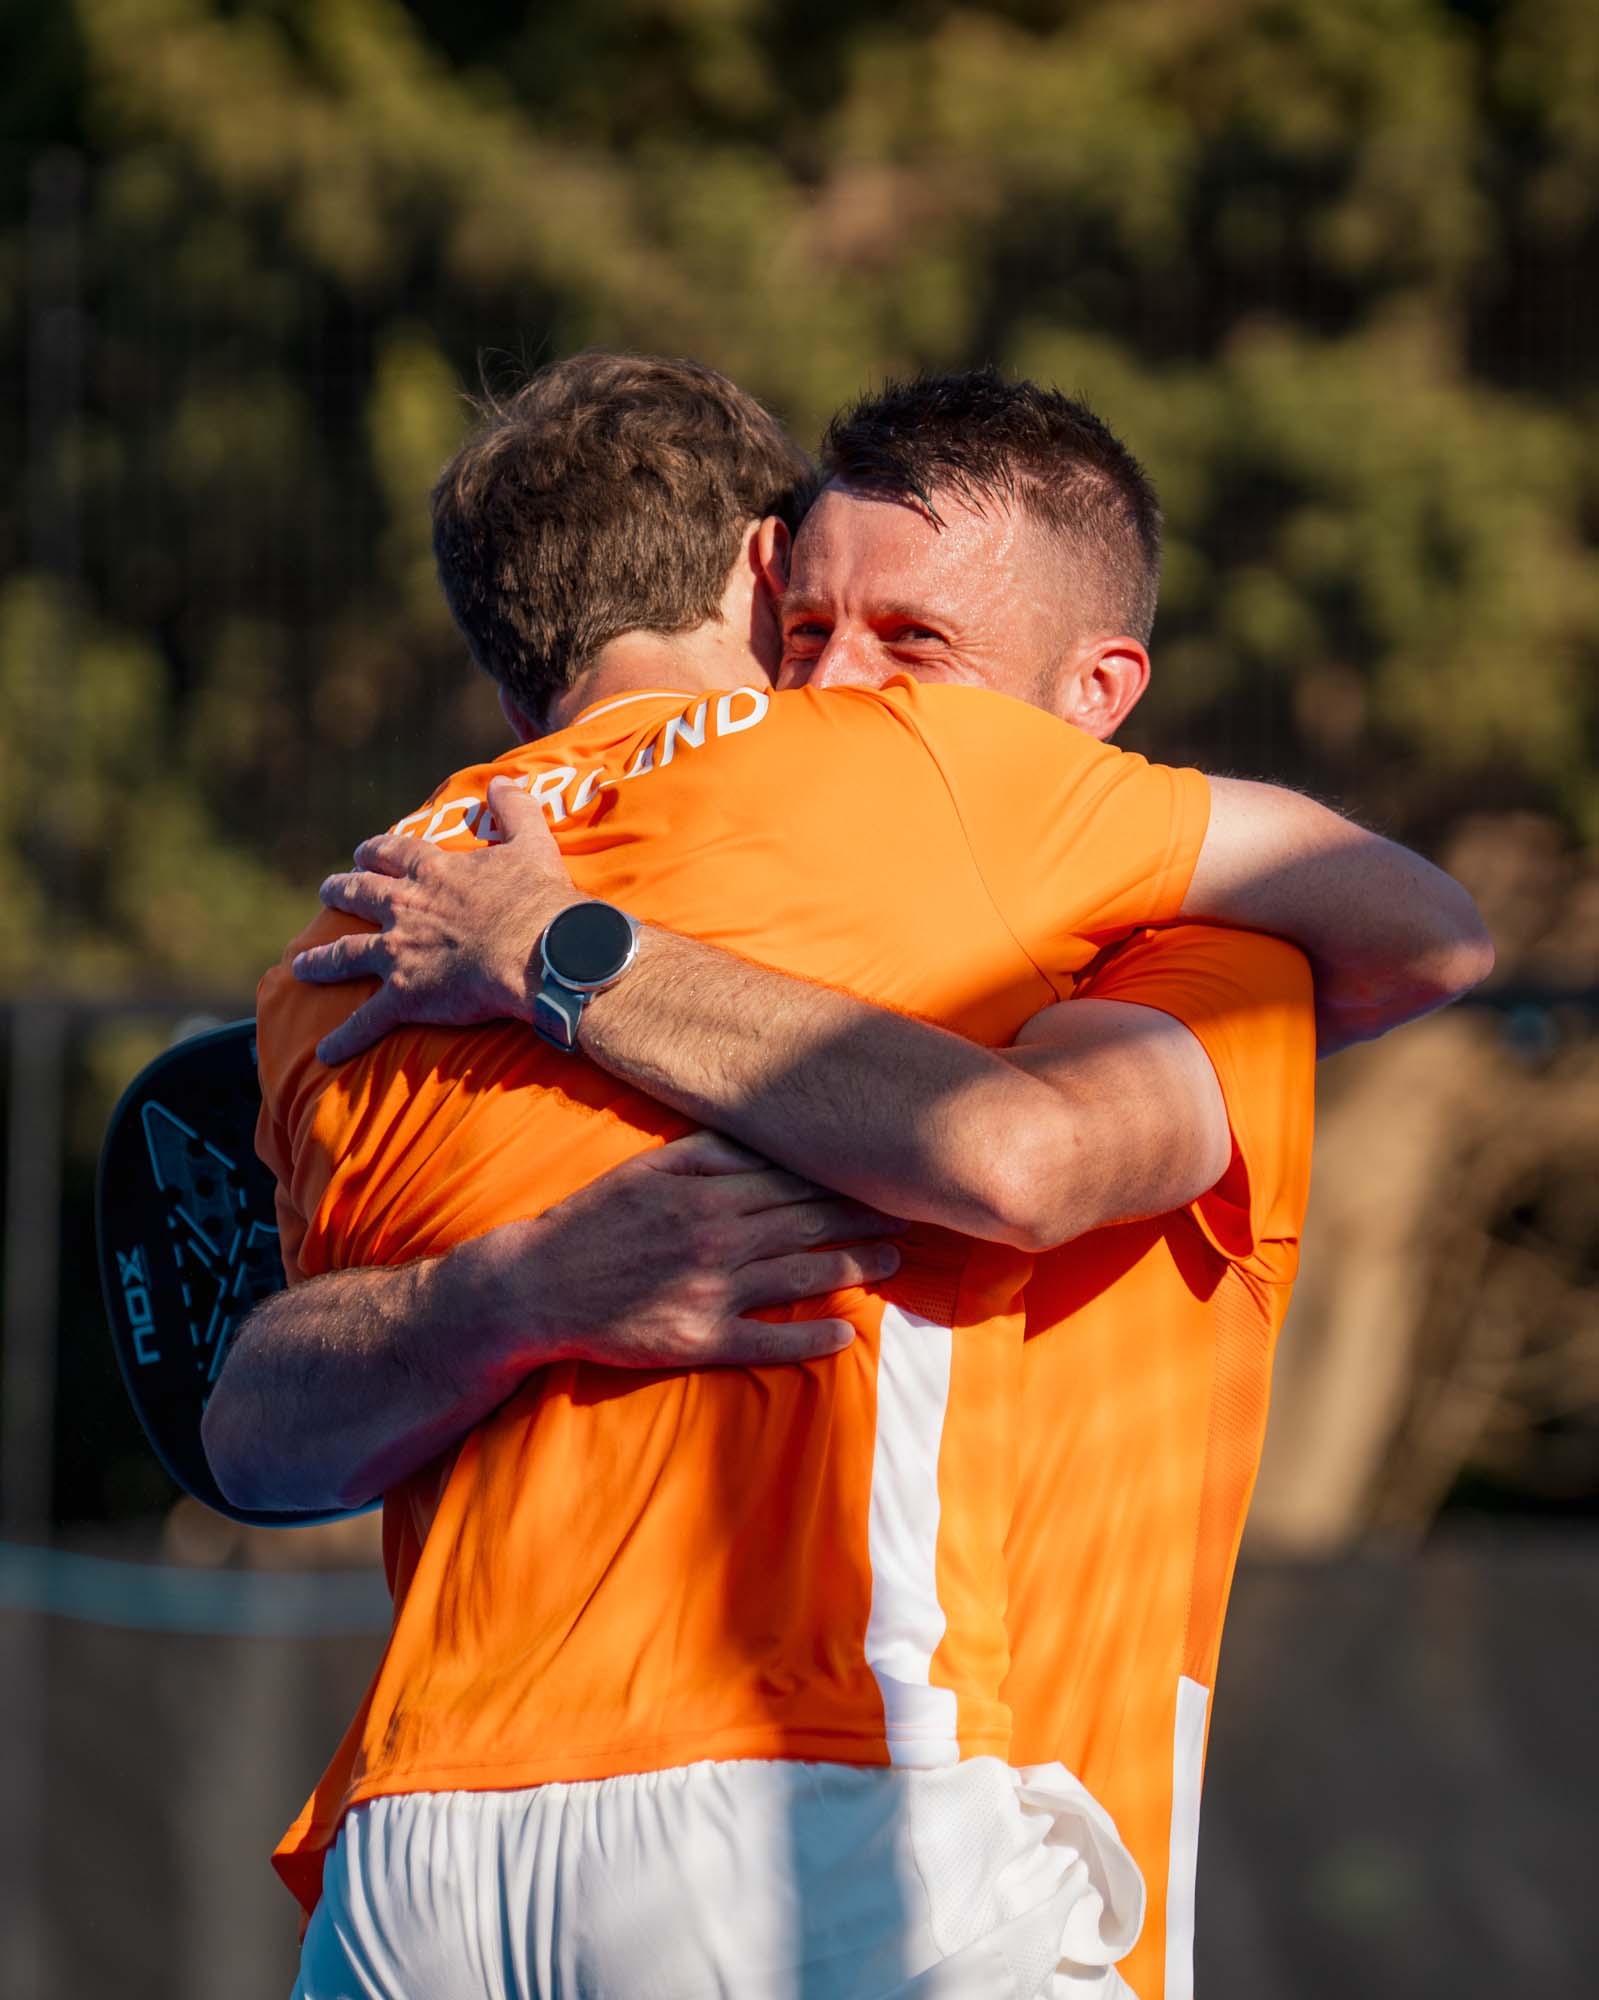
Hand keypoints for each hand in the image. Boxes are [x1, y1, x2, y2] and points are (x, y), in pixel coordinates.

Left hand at [295, 777, 575, 1063]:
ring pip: (346, 954)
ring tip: (301, 964)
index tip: (364, 851)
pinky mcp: (406, 996)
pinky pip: (367, 1021)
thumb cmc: (539, 900)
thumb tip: (504, 781)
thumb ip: (516, 810)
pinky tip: (325, 1052)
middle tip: (327, 892)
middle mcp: (405, 908)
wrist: (540, 952)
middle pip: (359, 894)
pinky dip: (345, 1038)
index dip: (375, 851)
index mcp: (433, 872)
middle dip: (340, 891)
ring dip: (321, 960)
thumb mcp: (533, 843)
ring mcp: (400, 953)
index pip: (392, 854)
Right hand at [488, 1130, 901, 1367]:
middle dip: (866, 1216)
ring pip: (802, 1276)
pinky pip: (767, 1341)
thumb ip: (707, 1152)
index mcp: (708, 1194)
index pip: (795, 1181)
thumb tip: (764, 1133)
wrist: (536, 1286)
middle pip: (810, 1224)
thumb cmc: (594, 1222)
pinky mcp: (698, 1339)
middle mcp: (718, 1239)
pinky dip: (810, 1339)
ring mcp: (712, 1291)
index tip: (885, 1172)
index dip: (846, 1178)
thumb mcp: (646, 1169)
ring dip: (856, 1267)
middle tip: (913, 1213)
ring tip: (896, 1262)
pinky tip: (846, 1336)